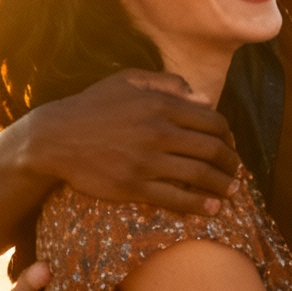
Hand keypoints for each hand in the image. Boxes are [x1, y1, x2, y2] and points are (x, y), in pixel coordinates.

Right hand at [30, 70, 241, 215]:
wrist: (55, 138)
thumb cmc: (92, 106)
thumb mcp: (127, 80)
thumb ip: (167, 83)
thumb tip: (203, 98)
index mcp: (161, 104)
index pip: (212, 121)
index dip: (229, 136)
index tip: (231, 146)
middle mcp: (158, 132)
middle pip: (212, 149)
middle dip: (231, 163)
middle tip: (237, 172)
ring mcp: (146, 161)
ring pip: (199, 175)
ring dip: (222, 186)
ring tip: (231, 192)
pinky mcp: (133, 186)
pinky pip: (175, 199)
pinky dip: (198, 206)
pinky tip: (211, 210)